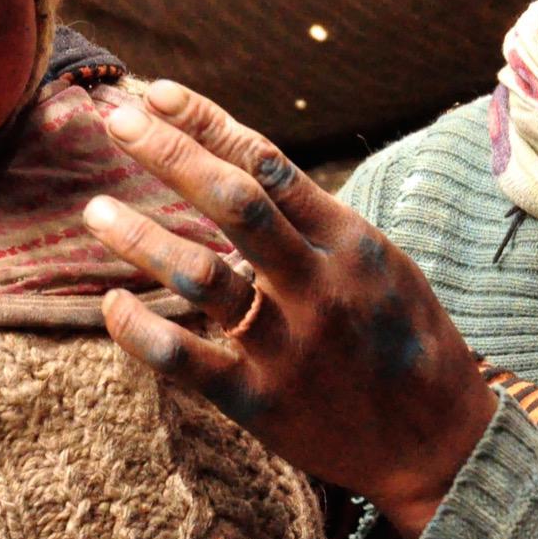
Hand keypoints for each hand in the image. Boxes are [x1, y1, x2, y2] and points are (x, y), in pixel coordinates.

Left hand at [83, 80, 499, 538]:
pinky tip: (113, 304)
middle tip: (115, 120)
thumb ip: (315, 222)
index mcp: (350, 240)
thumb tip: (238, 167)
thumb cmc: (405, 339)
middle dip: (169, 154)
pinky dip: (141, 331)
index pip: (268, 163)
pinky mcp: (263, 403)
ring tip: (95, 209)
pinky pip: (187, 362)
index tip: (157, 94)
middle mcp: (319, 284)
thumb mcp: (381, 262)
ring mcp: (289, 345)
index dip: (207, 123)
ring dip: (141, 237)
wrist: (442, 443)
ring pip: (201, 276)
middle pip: (232, 201)